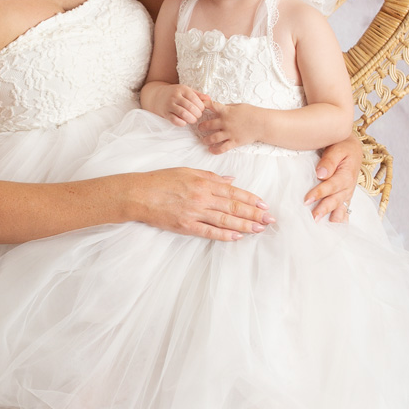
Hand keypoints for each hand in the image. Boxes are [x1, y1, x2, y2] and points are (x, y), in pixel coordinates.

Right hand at [126, 168, 273, 240]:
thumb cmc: (161, 180)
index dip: (250, 198)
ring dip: (244, 225)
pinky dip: (224, 235)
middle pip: (233, 206)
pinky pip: (209, 232)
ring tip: (259, 229)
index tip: (263, 204)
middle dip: (253, 213)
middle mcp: (202, 197)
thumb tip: (230, 180)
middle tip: (270, 220)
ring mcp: (194, 212)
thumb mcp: (187, 171)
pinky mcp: (186, 226)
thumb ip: (210, 176)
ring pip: (225, 220)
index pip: (232, 191)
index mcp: (203, 182)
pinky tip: (237, 237)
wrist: (139, 193)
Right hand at [143, 83, 208, 124]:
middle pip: (190, 107)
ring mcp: (169, 105)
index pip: (195, 98)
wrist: (157, 96)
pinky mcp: (165, 113)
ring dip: (191, 119)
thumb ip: (198, 95)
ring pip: (183, 114)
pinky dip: (182, 123)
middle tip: (198, 115)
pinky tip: (184, 122)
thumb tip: (209, 99)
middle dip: (197, 114)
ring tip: (193, 120)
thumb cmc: (175, 94)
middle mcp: (175, 96)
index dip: (201, 106)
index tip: (202, 109)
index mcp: (182, 89)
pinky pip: (175, 120)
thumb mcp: (186, 90)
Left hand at [195, 98, 262, 152]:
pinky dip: (215, 150)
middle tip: (200, 128)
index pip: (211, 106)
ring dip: (206, 139)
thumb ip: (228, 107)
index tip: (199, 107)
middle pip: (208, 124)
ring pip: (213, 138)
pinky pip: (222, 148)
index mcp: (226, 111)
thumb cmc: (252, 112)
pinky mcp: (234, 142)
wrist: (262, 123)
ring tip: (204, 140)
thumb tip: (220, 107)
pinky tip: (211, 150)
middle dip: (202, 127)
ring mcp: (229, 133)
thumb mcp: (238, 106)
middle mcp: (225, 122)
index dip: (203, 105)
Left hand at [304, 135, 361, 221]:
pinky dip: (341, 219)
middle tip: (313, 218)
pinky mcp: (346, 195)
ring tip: (323, 227)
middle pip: (335, 200)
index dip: (319, 193)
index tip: (306, 200)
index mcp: (346, 175)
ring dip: (332, 217)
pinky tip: (336, 228)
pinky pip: (345, 209)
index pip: (331, 186)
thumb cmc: (342, 146)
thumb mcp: (337, 148)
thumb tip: (321, 174)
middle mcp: (348, 186)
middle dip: (324, 210)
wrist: (352, 147)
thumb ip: (330, 161)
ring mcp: (348, 192)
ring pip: (341, 207)